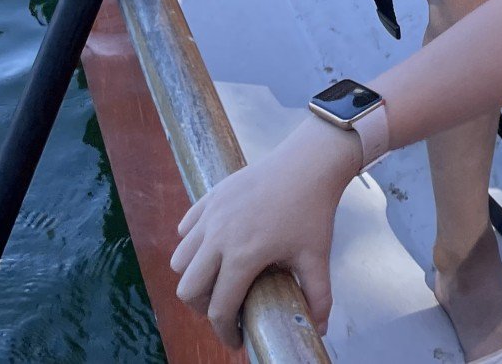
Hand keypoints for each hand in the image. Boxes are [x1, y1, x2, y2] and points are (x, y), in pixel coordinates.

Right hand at [170, 121, 358, 345]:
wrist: (310, 161)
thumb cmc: (314, 208)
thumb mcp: (317, 255)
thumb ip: (319, 295)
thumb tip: (321, 328)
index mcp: (243, 256)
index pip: (219, 309)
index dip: (226, 332)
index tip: (237, 339)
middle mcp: (218, 237)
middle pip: (188, 289)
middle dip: (204, 307)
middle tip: (226, 307)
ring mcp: (211, 215)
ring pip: (180, 260)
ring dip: (194, 275)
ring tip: (218, 278)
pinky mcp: (210, 197)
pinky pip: (186, 229)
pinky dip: (192, 244)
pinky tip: (214, 246)